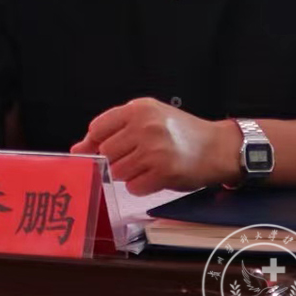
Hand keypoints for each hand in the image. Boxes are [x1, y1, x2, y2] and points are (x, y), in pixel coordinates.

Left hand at [71, 98, 241, 193]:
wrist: (218, 147)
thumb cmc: (181, 133)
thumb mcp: (148, 119)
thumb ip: (113, 130)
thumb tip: (78, 148)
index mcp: (138, 109)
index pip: (98, 128)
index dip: (97, 143)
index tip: (105, 149)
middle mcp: (145, 126)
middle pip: (105, 152)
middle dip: (115, 160)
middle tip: (135, 158)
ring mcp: (154, 150)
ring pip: (117, 171)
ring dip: (128, 174)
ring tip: (146, 166)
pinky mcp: (164, 172)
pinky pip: (134, 187)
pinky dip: (140, 187)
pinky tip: (154, 176)